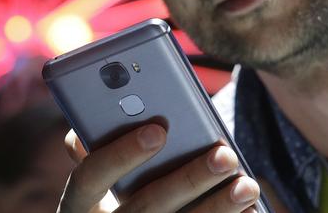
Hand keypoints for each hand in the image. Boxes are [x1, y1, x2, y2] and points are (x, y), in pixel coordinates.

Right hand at [57, 124, 259, 212]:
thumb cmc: (106, 200)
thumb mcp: (93, 184)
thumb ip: (92, 154)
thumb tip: (92, 124)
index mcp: (79, 204)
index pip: (91, 177)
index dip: (120, 154)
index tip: (157, 130)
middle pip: (147, 205)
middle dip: (189, 180)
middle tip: (224, 155)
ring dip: (217, 207)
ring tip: (247, 184)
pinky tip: (247, 209)